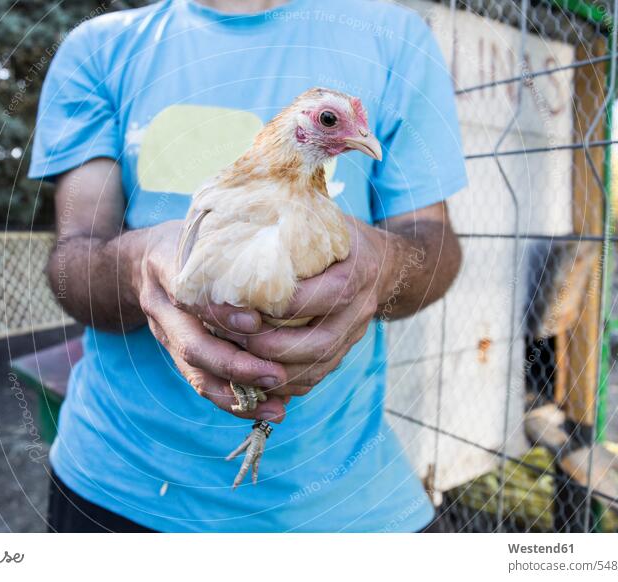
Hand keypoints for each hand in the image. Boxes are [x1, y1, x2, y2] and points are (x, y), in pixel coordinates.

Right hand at [133, 221, 288, 421]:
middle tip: (277, 375)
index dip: (220, 313)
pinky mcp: (178, 354)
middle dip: (236, 366)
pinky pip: (203, 385)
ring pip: (197, 374)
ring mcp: (167, 336)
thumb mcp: (203, 225)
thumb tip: (290, 239)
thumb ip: (233, 237)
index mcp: (166, 268)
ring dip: (238, 396)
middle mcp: (162, 308)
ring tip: (278, 406)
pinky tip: (269, 410)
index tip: (255, 323)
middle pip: (192, 347)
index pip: (189, 297)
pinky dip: (235, 402)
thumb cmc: (187, 238)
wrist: (137, 263)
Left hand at [218, 217, 385, 392]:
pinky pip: (315, 378)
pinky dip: (284, 383)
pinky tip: (255, 375)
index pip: (319, 297)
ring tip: (237, 358)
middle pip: (317, 344)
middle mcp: (360, 310)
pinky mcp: (343, 352)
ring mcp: (354, 336)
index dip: (277, 306)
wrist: (386, 264)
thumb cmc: (341, 236)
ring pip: (315, 369)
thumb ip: (294, 222)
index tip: (239, 303)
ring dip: (273, 370)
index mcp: (356, 273)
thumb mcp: (324, 219)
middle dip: (269, 346)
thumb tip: (244, 211)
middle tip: (231, 336)